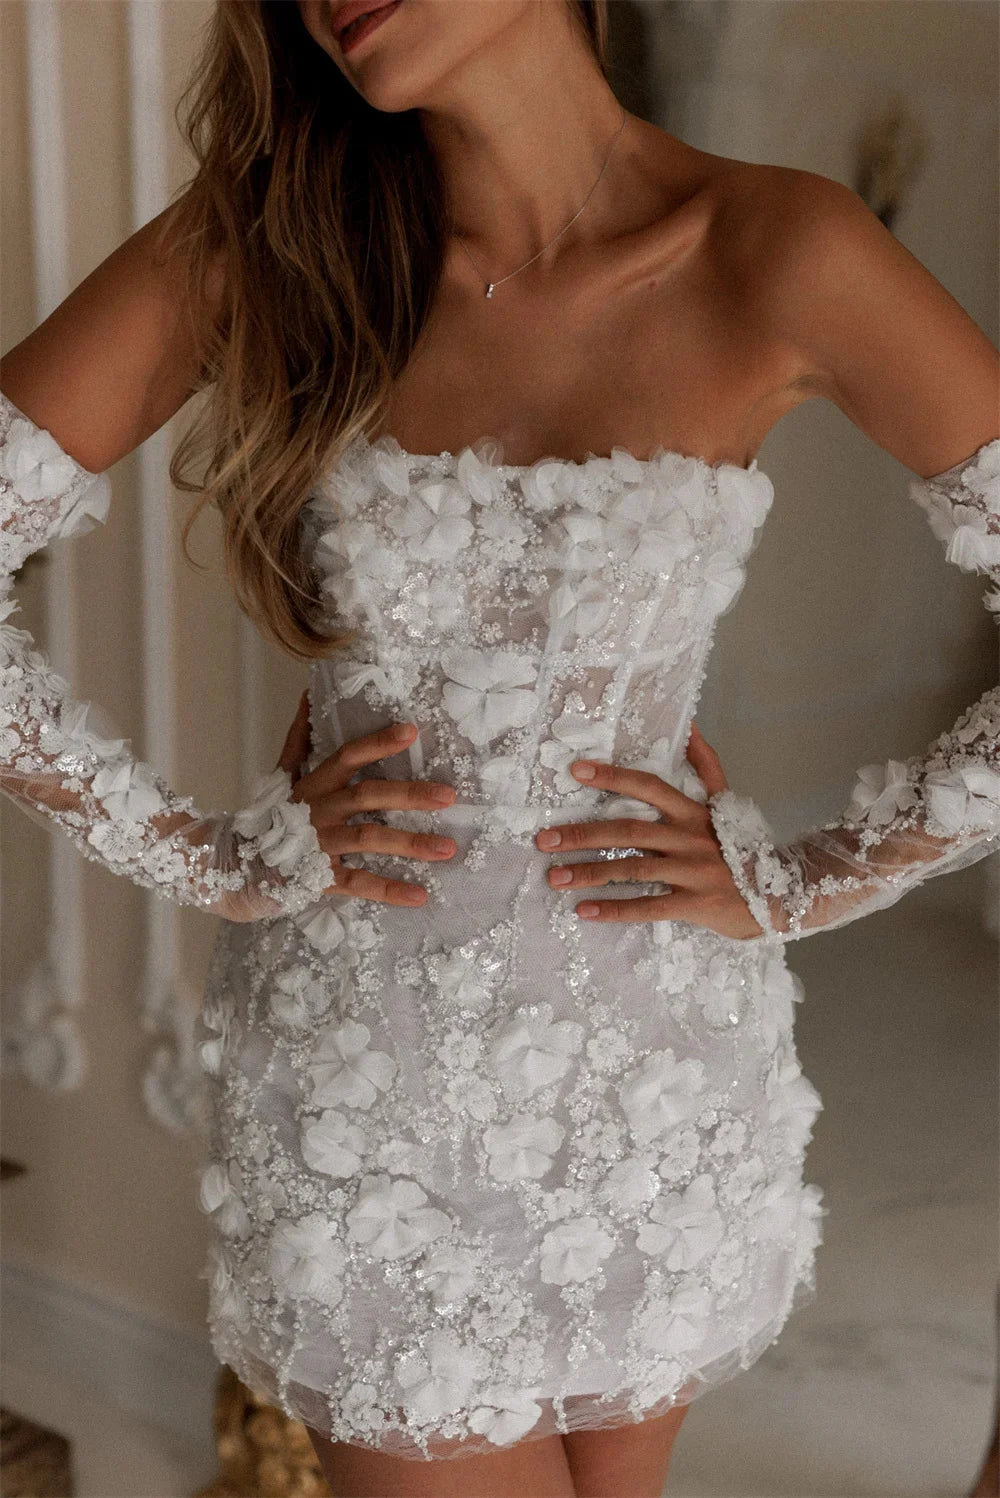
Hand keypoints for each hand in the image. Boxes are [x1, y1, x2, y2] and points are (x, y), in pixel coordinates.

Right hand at [276, 693, 456, 906]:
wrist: (233, 865)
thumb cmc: (269, 816)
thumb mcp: (281, 774)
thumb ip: (299, 738)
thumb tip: (307, 694)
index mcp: (314, 784)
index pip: (348, 756)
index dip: (378, 742)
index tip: (412, 731)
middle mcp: (319, 810)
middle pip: (367, 796)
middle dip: (409, 794)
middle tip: (448, 795)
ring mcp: (320, 844)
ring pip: (369, 839)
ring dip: (410, 843)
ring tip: (447, 848)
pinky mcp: (320, 877)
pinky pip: (358, 883)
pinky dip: (389, 891)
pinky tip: (419, 896)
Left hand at [533, 719, 764, 939]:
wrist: (785, 890)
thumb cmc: (744, 845)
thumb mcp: (727, 801)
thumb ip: (706, 764)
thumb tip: (690, 724)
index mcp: (693, 811)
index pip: (648, 786)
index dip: (612, 776)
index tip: (574, 771)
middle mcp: (688, 838)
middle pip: (627, 832)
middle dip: (582, 835)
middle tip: (543, 840)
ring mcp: (691, 872)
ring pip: (631, 870)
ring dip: (589, 873)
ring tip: (553, 878)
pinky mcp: (694, 905)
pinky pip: (647, 908)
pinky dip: (615, 910)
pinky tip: (584, 911)